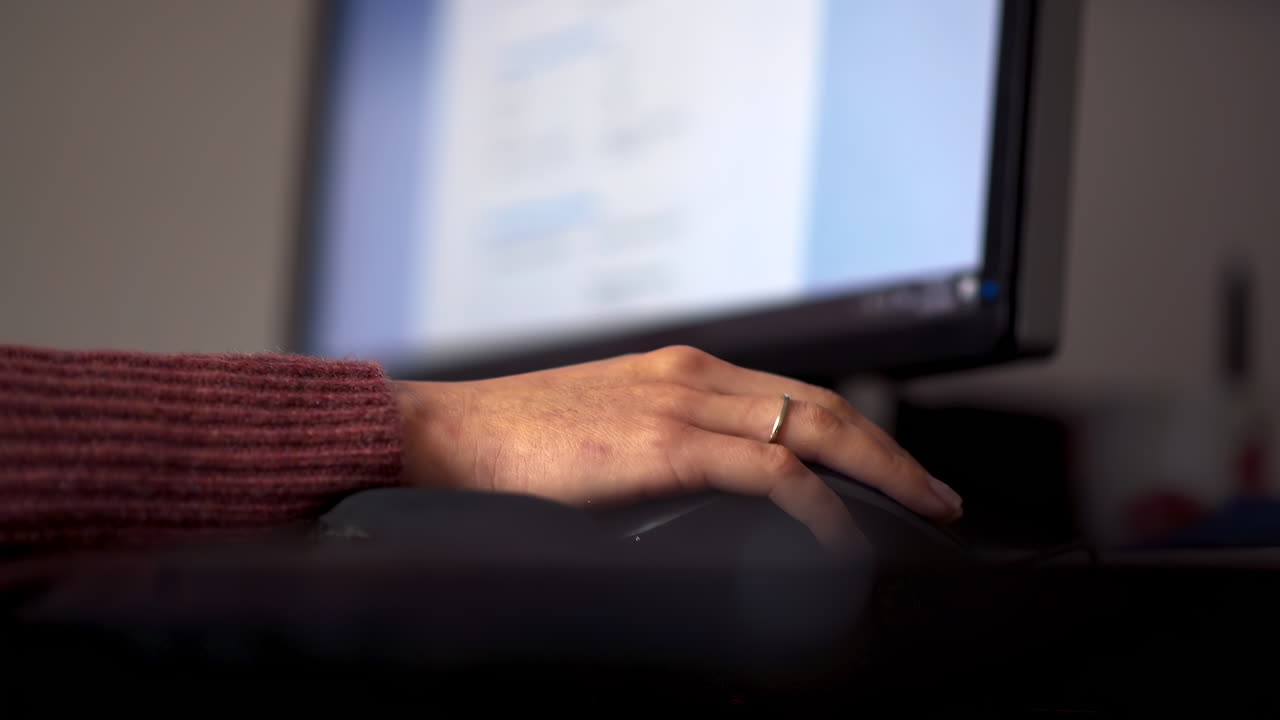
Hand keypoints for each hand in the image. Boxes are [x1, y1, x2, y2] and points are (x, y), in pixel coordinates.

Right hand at [393, 345, 961, 552]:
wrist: (440, 437)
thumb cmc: (509, 447)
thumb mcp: (602, 435)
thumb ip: (660, 453)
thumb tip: (705, 503)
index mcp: (680, 371)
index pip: (794, 393)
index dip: (856, 429)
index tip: (892, 469)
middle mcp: (692, 374)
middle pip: (823, 405)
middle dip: (891, 451)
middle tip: (936, 496)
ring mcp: (679, 403)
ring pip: (813, 428)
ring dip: (881, 470)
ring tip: (922, 512)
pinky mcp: (661, 442)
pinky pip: (769, 472)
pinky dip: (819, 504)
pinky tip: (843, 540)